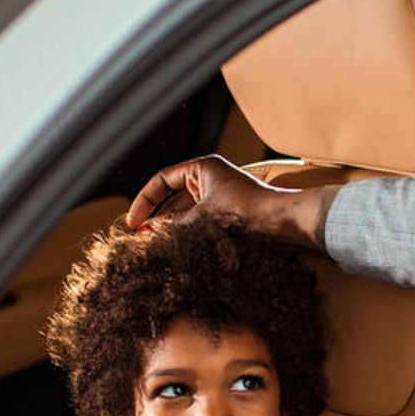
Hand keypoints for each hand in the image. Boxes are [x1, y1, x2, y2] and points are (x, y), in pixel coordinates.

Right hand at [126, 156, 327, 247]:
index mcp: (202, 168)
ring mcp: (218, 196)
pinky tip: (176, 247)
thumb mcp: (202, 218)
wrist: (282, 221)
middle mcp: (209, 179)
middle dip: (156, 218)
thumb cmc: (246, 210)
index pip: (162, 180)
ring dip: (171, 228)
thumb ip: (174, 228)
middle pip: (172, 198)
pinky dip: (187, 233)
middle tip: (140, 238)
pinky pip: (199, 222)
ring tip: (154, 246)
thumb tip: (148, 239)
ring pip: (185, 212)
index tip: (132, 221)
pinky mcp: (227, 214)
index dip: (144, 200)